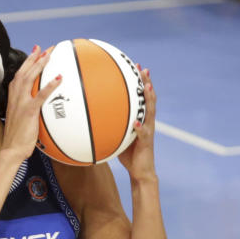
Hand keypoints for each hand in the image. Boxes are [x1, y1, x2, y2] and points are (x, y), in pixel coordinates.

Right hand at [0, 46, 60, 160]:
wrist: (11, 150)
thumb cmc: (16, 140)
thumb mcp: (20, 121)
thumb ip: (27, 112)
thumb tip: (38, 110)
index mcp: (13, 99)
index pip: (18, 76)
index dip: (26, 63)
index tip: (34, 53)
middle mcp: (15, 98)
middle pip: (23, 73)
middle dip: (33, 58)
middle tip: (43, 48)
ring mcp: (21, 103)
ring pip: (29, 79)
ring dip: (39, 65)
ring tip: (49, 56)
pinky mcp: (29, 111)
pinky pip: (40, 95)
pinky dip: (50, 85)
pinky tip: (59, 78)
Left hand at [117, 65, 157, 180]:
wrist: (140, 172)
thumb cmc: (127, 154)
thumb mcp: (116, 136)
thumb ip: (108, 126)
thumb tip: (88, 118)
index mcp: (140, 119)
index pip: (141, 97)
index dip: (139, 82)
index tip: (135, 66)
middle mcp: (147, 122)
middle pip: (149, 98)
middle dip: (146, 82)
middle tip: (142, 68)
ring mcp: (148, 131)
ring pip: (151, 112)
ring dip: (149, 99)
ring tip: (146, 87)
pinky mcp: (146, 143)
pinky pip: (143, 133)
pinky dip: (140, 127)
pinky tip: (136, 122)